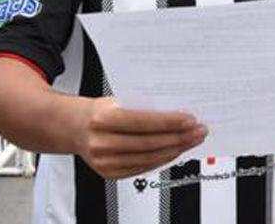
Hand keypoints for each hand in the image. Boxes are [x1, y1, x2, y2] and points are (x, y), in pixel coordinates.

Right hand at [76, 97, 206, 178]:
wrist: (76, 128)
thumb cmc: (101, 111)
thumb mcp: (117, 100)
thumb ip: (143, 106)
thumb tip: (178, 109)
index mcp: (102, 118)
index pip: (143, 122)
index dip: (169, 122)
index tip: (190, 119)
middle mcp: (101, 142)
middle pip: (149, 143)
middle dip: (179, 137)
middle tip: (199, 130)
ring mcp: (104, 161)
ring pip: (149, 158)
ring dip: (176, 150)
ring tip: (193, 140)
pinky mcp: (109, 173)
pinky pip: (143, 168)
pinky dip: (163, 159)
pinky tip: (176, 150)